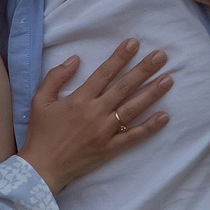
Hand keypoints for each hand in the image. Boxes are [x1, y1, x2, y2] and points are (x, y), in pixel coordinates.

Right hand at [18, 40, 173, 191]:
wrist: (42, 167)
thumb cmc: (41, 132)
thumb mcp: (40, 100)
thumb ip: (56, 77)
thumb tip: (75, 58)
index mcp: (79, 99)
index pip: (104, 73)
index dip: (120, 57)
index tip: (134, 43)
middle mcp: (95, 113)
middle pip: (124, 87)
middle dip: (144, 70)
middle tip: (161, 56)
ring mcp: (105, 131)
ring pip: (132, 109)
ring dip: (152, 93)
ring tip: (168, 79)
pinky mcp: (110, 148)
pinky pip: (133, 136)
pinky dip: (150, 127)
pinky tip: (165, 116)